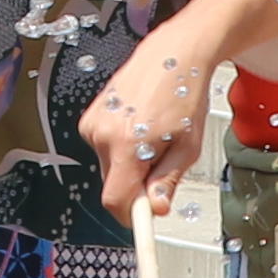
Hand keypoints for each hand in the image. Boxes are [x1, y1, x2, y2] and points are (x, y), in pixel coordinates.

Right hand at [79, 0, 238, 220]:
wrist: (172, 54)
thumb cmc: (184, 94)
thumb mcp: (187, 146)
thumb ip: (167, 180)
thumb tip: (156, 209)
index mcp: (127, 145)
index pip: (115, 200)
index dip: (131, 216)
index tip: (143, 222)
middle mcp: (102, 135)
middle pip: (114, 184)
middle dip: (137, 184)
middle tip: (163, 161)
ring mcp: (93, 124)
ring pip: (109, 167)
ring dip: (130, 163)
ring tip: (153, 135)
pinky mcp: (89, 117)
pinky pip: (104, 148)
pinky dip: (122, 147)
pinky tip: (139, 124)